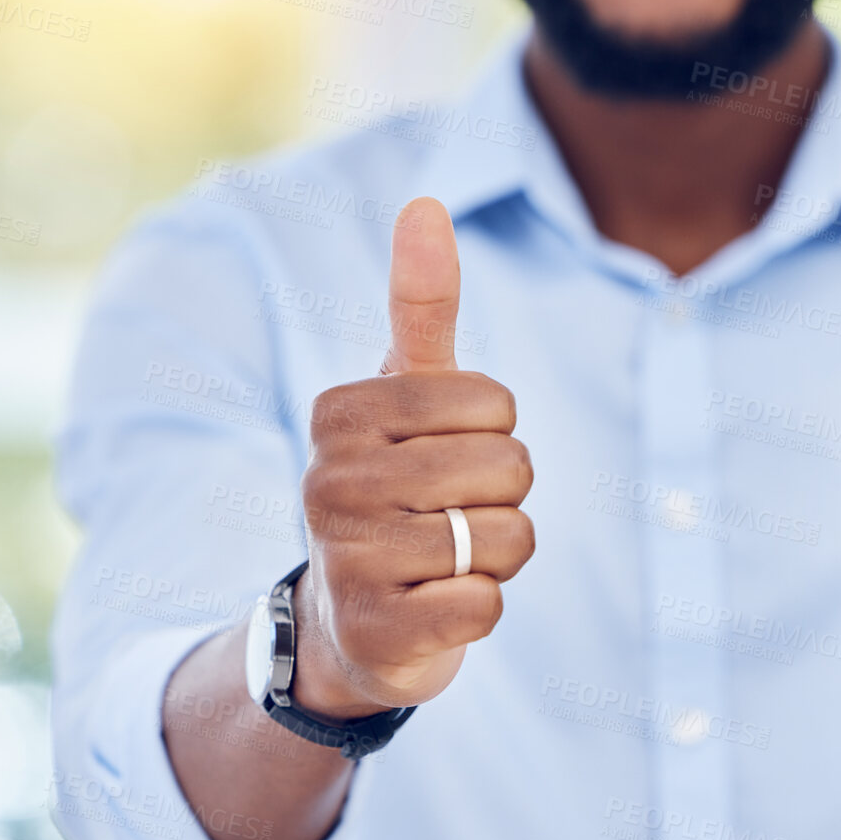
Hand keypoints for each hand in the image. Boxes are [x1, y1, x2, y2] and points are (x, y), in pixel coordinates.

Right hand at [295, 198, 534, 715]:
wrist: (349, 623)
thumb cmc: (395, 489)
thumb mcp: (406, 396)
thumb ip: (421, 307)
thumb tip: (426, 204)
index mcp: (342, 414)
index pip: (497, 405)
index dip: (496, 436)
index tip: (445, 457)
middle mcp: (330, 482)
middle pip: (510, 470)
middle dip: (504, 499)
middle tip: (450, 515)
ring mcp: (347, 562)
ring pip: (507, 540)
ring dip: (497, 556)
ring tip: (443, 561)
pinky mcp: (374, 635)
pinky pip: (486, 605)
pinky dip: (481, 609)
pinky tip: (435, 607)